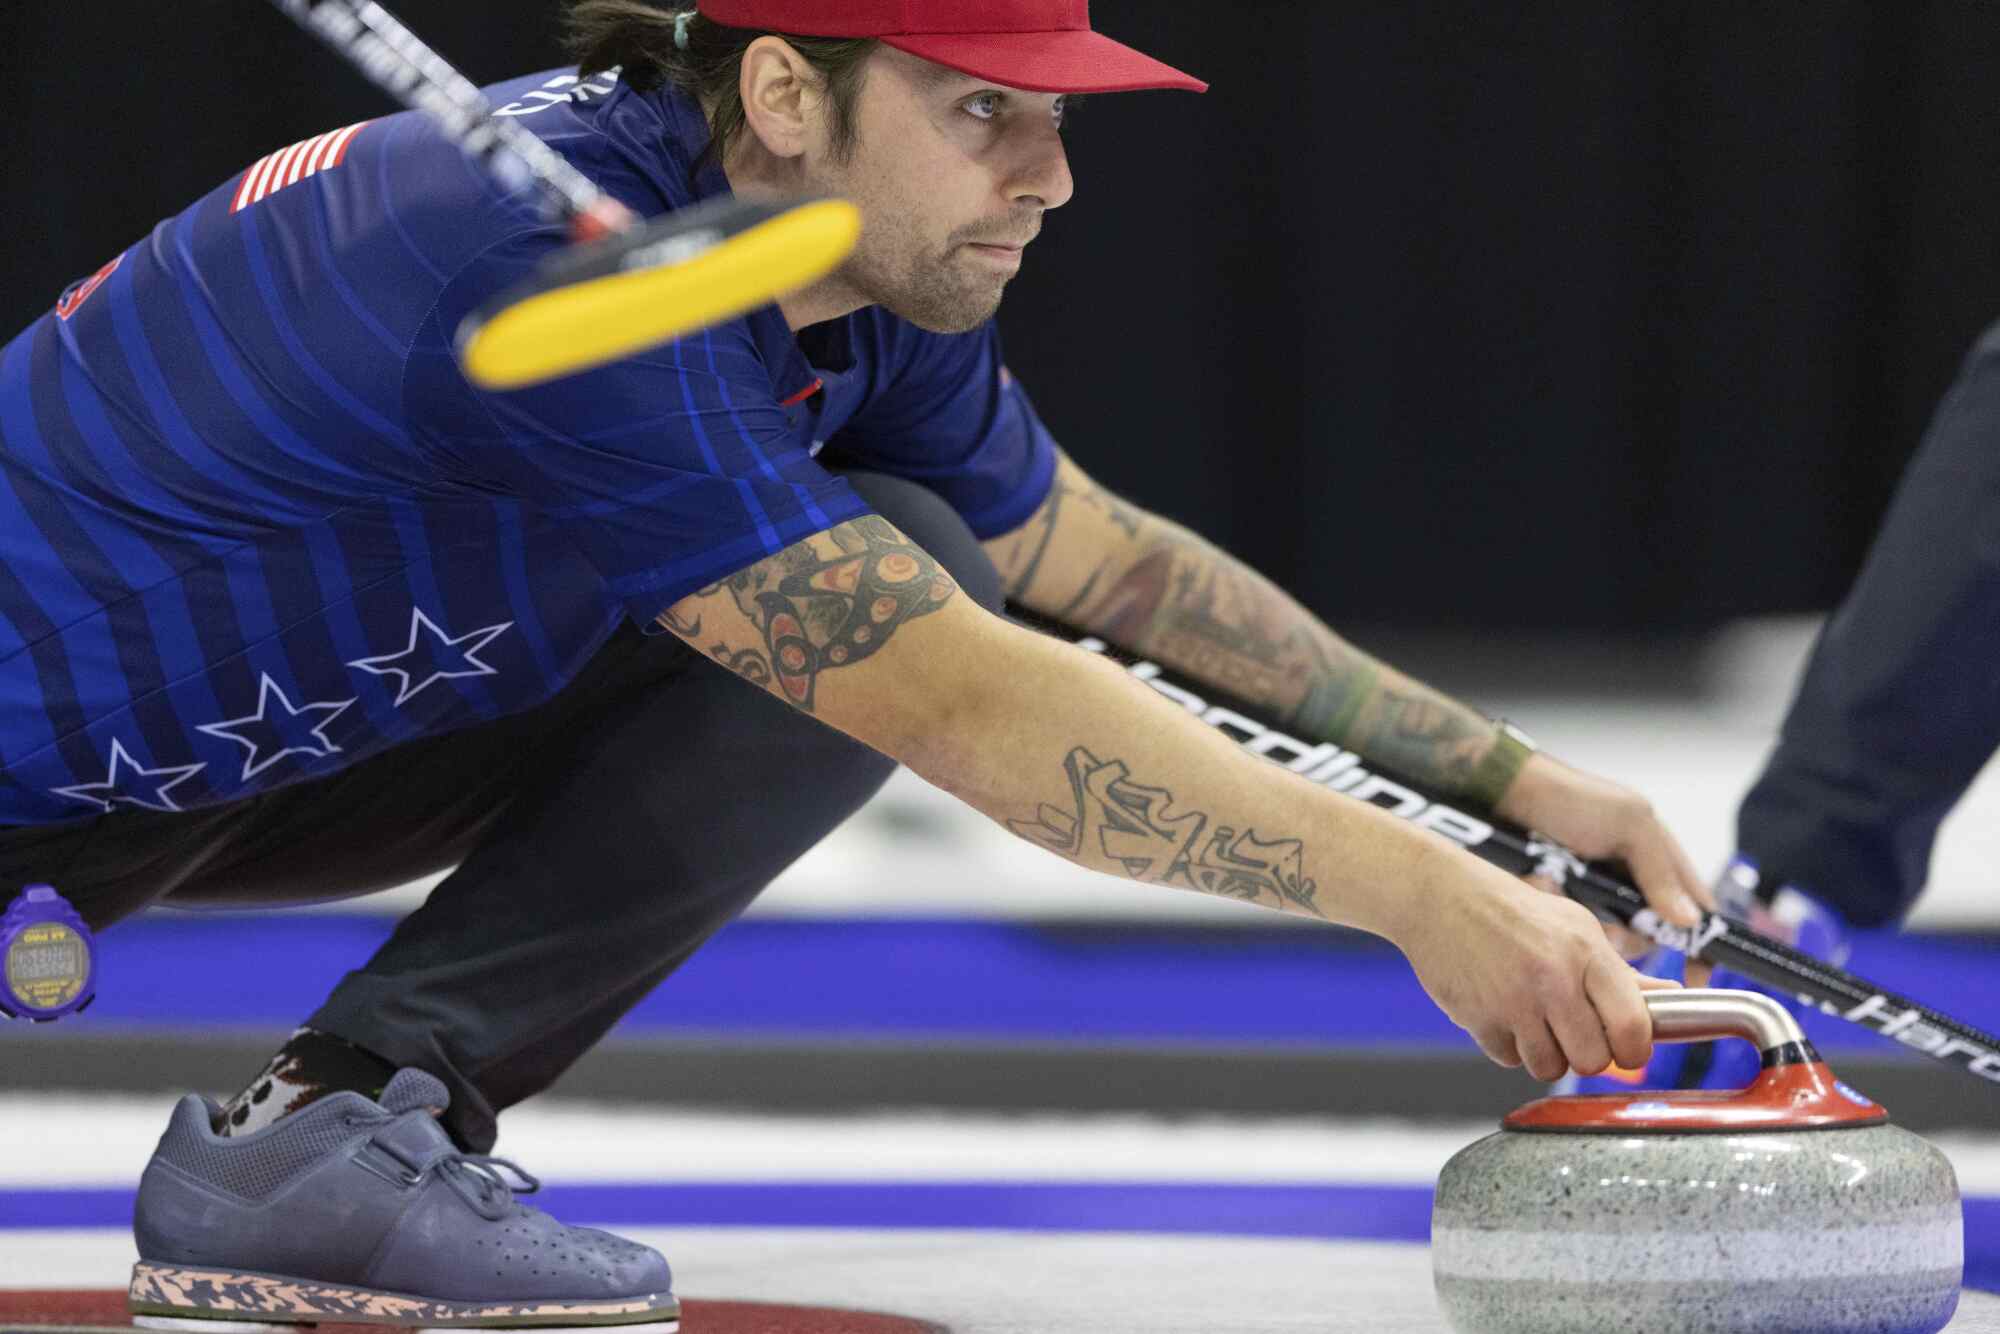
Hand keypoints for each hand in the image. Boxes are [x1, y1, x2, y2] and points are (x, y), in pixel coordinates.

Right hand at [1396, 853, 1680, 1080]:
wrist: (1437, 895)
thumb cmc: (1509, 908)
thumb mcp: (1574, 925)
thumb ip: (1621, 971)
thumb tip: (1670, 998)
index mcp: (1585, 951)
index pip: (1632, 1028)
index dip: (1634, 1049)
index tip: (1625, 1047)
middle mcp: (1552, 978)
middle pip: (1592, 1060)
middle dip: (1585, 1054)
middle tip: (1572, 1032)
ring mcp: (1512, 1001)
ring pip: (1549, 1067)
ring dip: (1545, 1053)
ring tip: (1533, 1019)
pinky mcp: (1477, 1018)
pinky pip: (1508, 1059)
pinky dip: (1508, 1046)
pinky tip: (1501, 1012)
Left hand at [1496, 751, 1715, 953]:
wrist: (1506, 794)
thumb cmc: (1572, 799)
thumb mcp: (1627, 824)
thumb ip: (1659, 871)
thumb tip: (1690, 922)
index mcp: (1660, 861)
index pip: (1697, 914)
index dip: (1701, 947)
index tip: (1694, 979)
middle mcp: (1632, 884)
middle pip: (1649, 936)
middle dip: (1629, 935)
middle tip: (1608, 924)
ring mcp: (1597, 896)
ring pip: (1609, 936)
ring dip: (1592, 923)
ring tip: (1565, 890)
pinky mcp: (1564, 904)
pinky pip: (1572, 927)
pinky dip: (1560, 909)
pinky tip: (1544, 887)